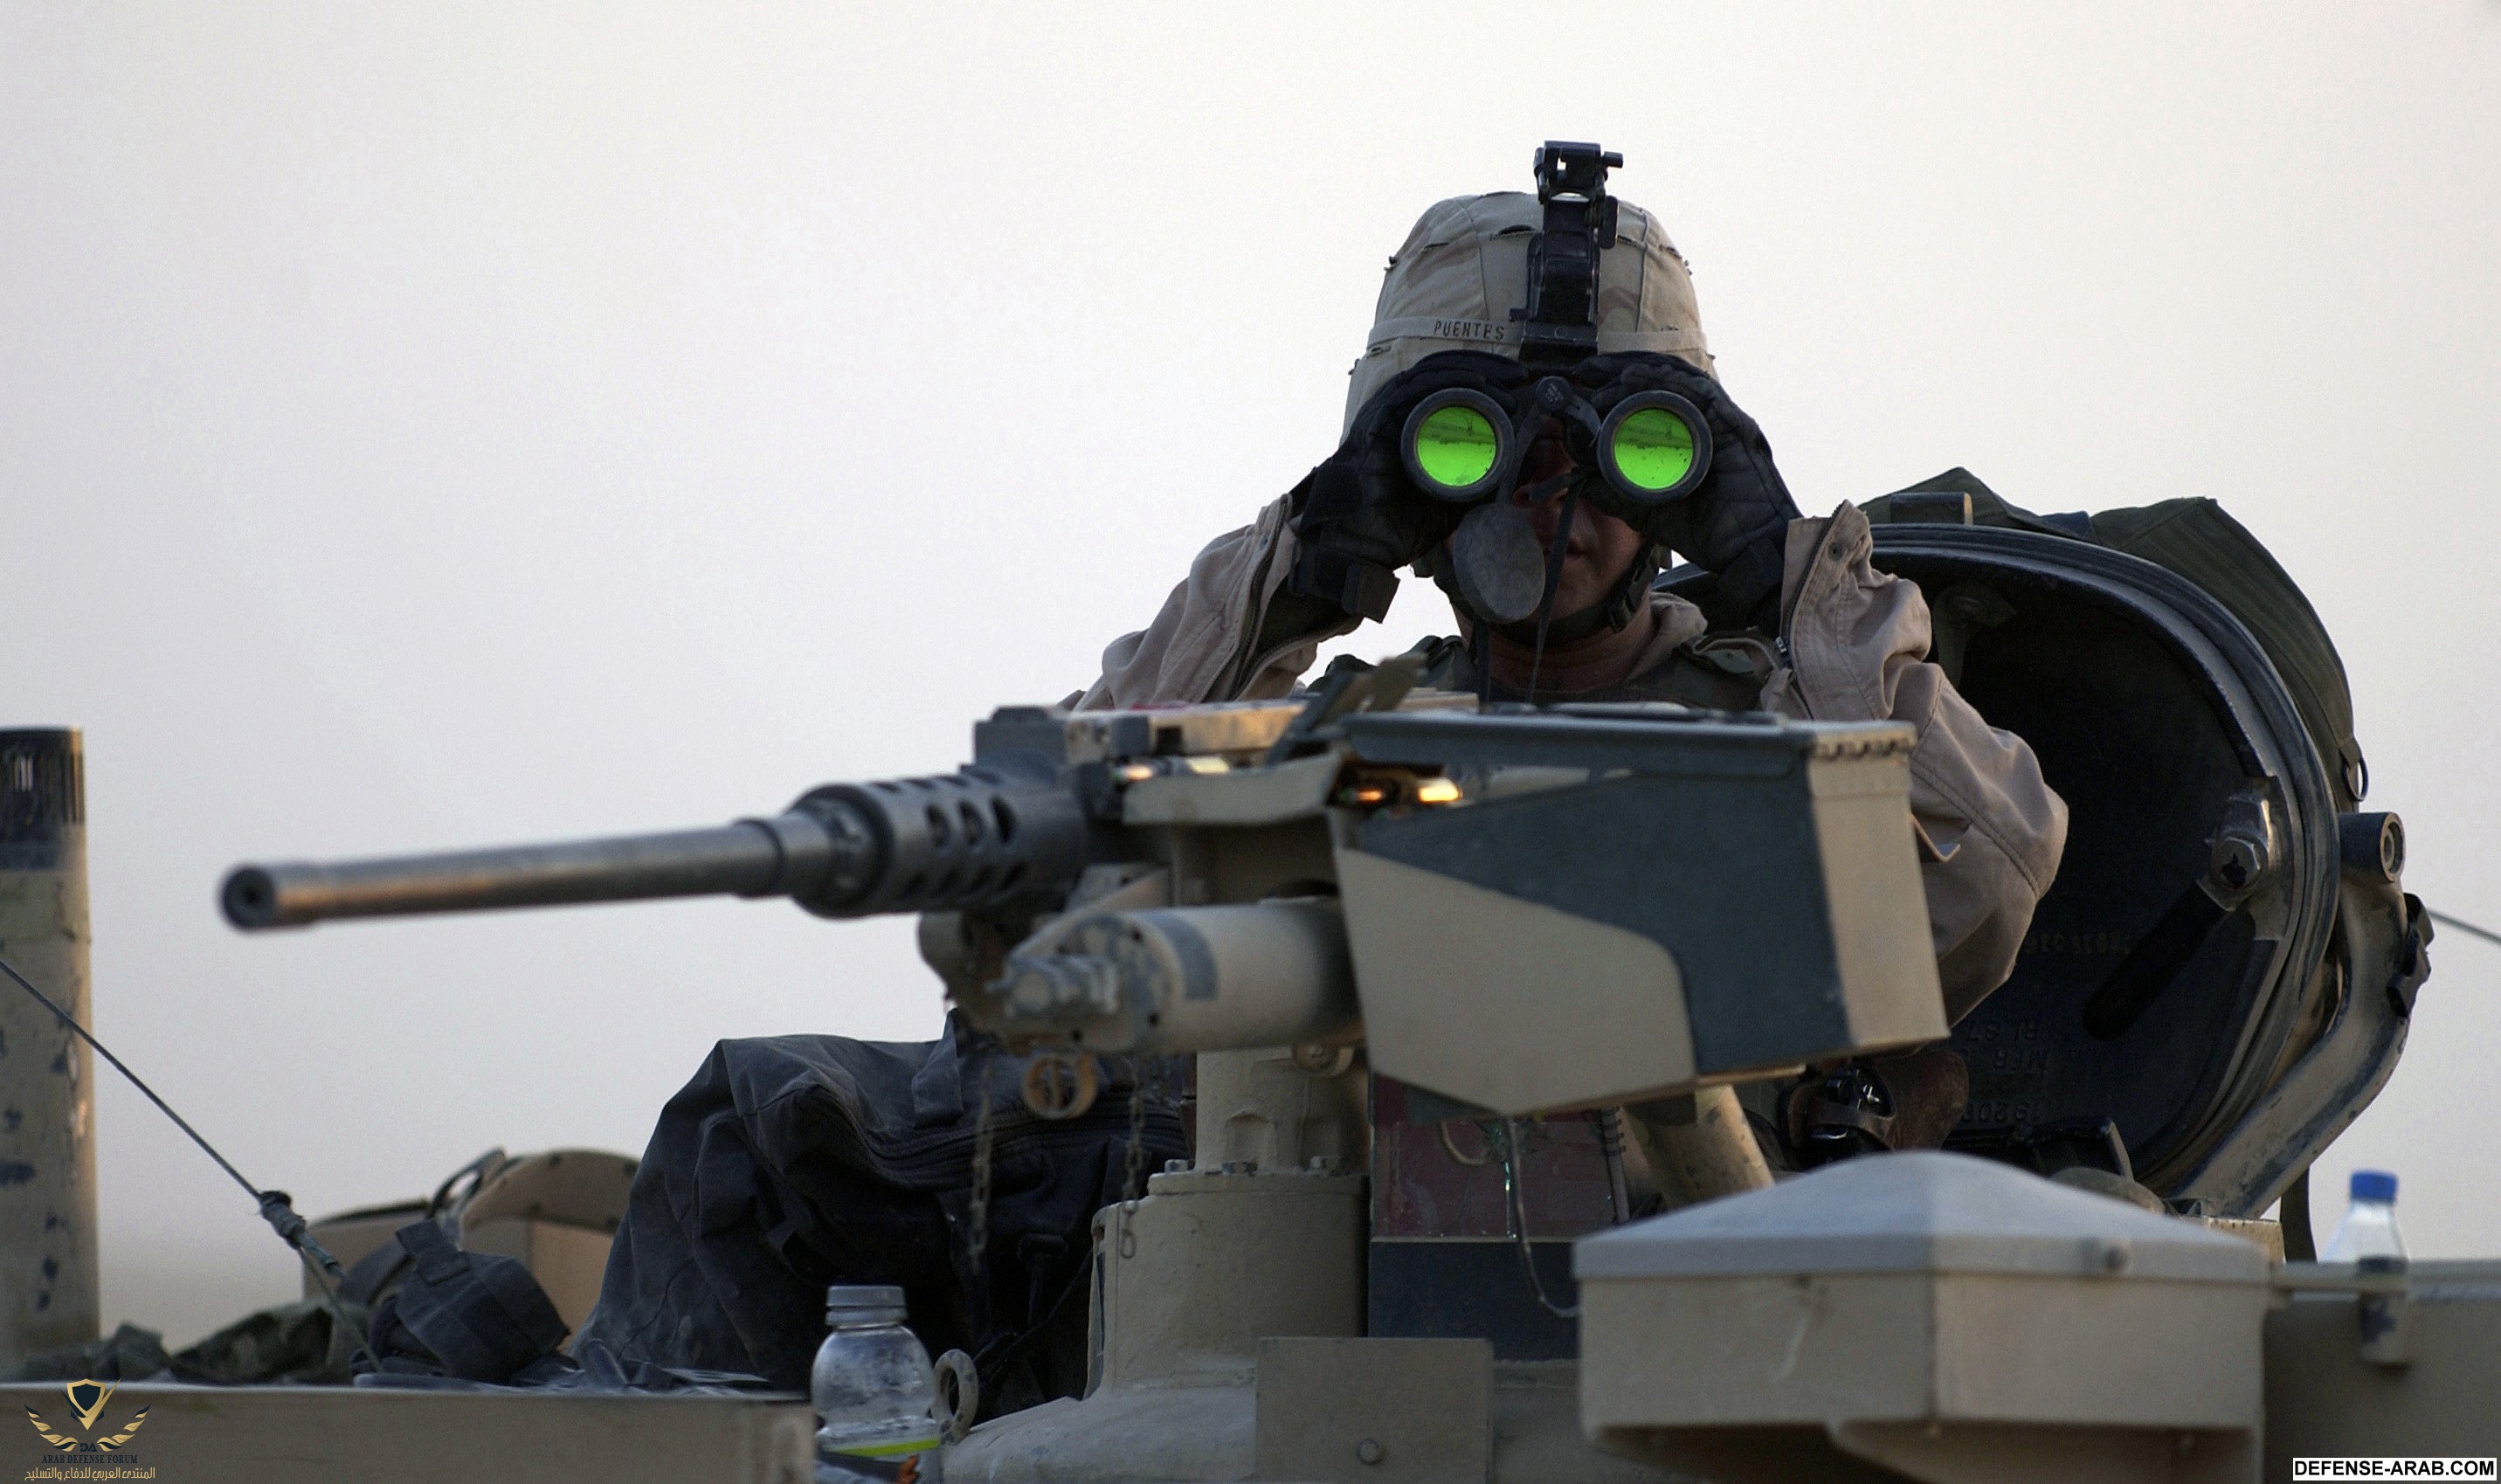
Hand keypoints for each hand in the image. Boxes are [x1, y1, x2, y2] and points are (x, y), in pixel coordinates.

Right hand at [1287, 351, 1529, 620]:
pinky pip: (1415, 389)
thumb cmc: (1399, 527)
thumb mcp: (1455, 503)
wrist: (1364, 546)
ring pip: (1432, 374)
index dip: (1487, 380)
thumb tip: (1526, 467)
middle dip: (1486, 368)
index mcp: (1413, 426)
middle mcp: (1399, 413)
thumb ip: (1484, 487)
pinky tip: (1478, 384)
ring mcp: (1386, 414)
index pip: (1450, 387)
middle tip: (1519, 378)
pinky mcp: (1377, 419)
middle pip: (1444, 373)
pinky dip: (1447, 381)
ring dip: (1473, 372)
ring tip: (1507, 383)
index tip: (1519, 388)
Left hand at [1578, 354, 1801, 620]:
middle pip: (1662, 379)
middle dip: (1622, 370)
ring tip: (1604, 378)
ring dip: (1639, 374)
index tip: (1586, 382)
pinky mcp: (1734, 427)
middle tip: (1588, 371)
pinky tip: (1637, 380)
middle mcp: (1706, 420)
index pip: (1652, 395)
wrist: (1747, 551)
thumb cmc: (1708, 531)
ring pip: (1678, 381)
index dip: (1618, 383)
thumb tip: (1583, 478)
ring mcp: (1722, 420)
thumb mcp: (1647, 509)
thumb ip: (1617, 494)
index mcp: (1687, 434)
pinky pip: (1699, 394)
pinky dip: (1667, 383)